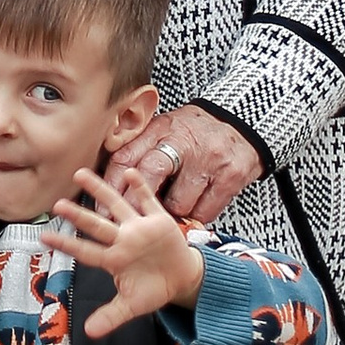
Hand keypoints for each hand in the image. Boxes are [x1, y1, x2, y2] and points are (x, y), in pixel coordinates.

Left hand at [54, 165, 206, 336]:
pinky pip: (148, 202)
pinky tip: (131, 173)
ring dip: (100, 190)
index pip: (87, 251)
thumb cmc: (152, 288)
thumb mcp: (132, 305)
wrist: (182, 278)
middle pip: (97, 225)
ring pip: (116, 205)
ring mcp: (139, 229)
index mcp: (114, 259)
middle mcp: (123, 240)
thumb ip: (111, 317)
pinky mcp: (159, 221)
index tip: (45, 237)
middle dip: (79, 216)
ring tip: (80, 173)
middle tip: (57, 204)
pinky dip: (141, 188)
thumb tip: (88, 333)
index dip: (67, 244)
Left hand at [104, 104, 263, 231]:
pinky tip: (195, 208)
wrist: (242, 121)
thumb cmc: (196, 130)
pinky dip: (197, 216)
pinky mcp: (230, 177)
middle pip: (150, 174)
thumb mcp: (166, 129)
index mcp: (161, 128)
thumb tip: (112, 183)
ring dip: (172, 212)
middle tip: (126, 222)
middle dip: (134, 204)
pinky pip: (205, 211)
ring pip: (178, 202)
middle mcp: (183, 142)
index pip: (127, 156)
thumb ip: (141, 148)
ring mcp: (208, 160)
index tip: (101, 207)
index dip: (110, 184)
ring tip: (172, 208)